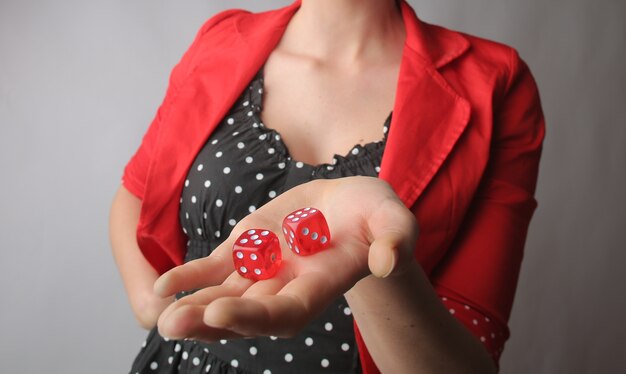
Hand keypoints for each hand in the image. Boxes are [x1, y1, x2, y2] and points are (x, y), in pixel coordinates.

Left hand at [154, 176, 418, 341]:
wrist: (350, 206)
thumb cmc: (375, 214)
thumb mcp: (394, 219)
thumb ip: (395, 239)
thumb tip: (388, 261)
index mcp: (322, 284)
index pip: (289, 311)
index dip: (256, 315)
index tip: (221, 313)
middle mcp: (288, 286)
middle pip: (248, 313)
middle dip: (212, 321)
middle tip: (173, 324)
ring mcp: (264, 270)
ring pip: (224, 296)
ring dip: (193, 307)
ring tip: (161, 316)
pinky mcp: (247, 249)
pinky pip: (215, 268)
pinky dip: (190, 278)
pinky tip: (163, 286)